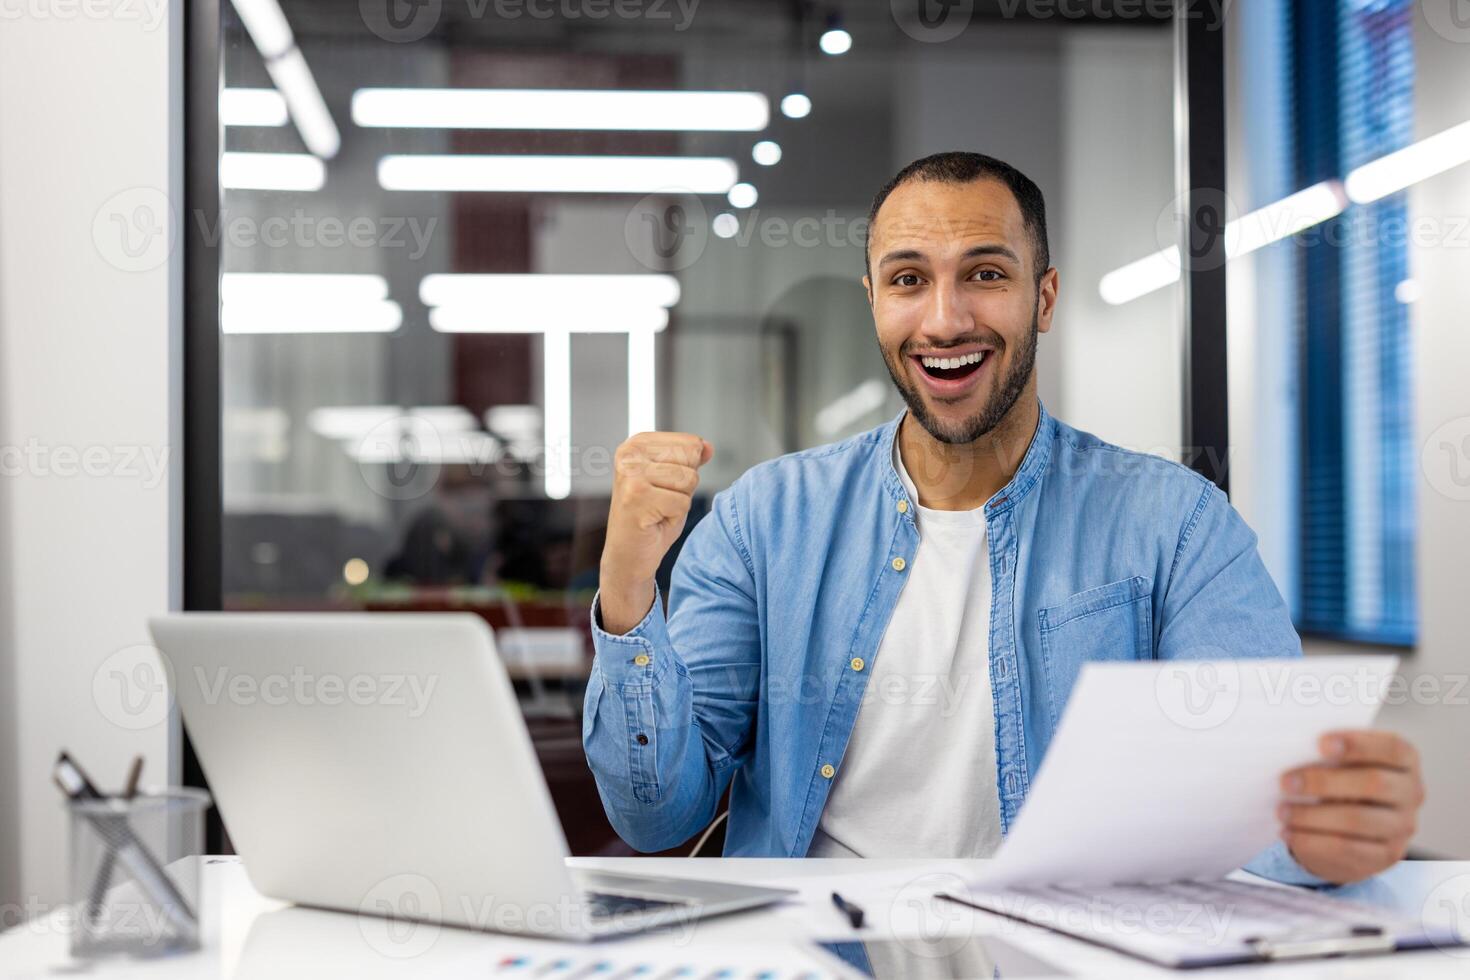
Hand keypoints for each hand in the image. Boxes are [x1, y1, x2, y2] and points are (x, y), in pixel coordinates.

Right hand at [599, 432, 713, 633]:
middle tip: (660, 501)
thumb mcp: (675, 482)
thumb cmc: (651, 517)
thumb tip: (708, 447)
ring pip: (688, 480)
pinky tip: (655, 521)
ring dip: (680, 501)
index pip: (691, 443)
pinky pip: (682, 502)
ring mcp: (631, 475)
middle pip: (690, 460)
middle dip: (684, 486)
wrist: (628, 554)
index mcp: (637, 443)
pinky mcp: (637, 497)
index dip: (687, 469)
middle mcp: (629, 454)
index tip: (663, 486)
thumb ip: (690, 460)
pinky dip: (675, 516)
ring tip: (658, 510)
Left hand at [1278, 730, 1424, 883]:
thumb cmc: (1343, 782)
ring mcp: (1403, 827)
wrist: (1355, 830)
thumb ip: (1330, 755)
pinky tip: (1288, 832)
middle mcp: (1411, 793)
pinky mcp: (1386, 856)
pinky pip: (1347, 849)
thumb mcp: (1343, 764)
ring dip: (1312, 815)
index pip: (1392, 748)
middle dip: (1324, 781)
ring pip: (1358, 820)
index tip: (1320, 743)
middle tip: (1285, 782)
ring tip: (1281, 811)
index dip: (1358, 744)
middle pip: (1374, 783)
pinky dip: (1312, 840)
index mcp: (1405, 761)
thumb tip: (1292, 747)